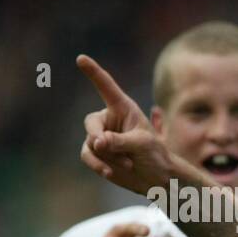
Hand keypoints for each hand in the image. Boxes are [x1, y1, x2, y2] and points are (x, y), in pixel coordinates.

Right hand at [77, 55, 178, 194]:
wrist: (156, 179)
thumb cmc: (156, 155)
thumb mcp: (142, 144)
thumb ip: (120, 141)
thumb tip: (97, 142)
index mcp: (124, 108)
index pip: (106, 87)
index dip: (94, 72)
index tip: (81, 58)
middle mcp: (109, 119)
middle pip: (91, 123)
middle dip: (97, 137)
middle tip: (104, 146)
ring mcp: (101, 136)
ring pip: (90, 143)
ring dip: (107, 157)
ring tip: (128, 164)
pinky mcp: (97, 154)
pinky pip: (88, 156)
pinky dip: (98, 165)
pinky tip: (110, 173)